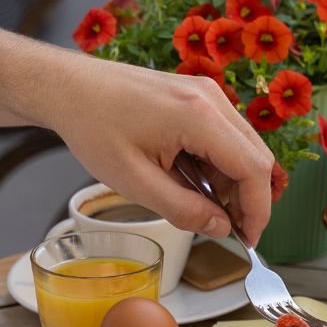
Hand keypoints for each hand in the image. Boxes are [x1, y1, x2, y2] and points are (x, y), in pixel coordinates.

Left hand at [50, 60, 274, 245]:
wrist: (69, 88)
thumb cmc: (93, 128)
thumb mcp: (134, 182)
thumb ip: (183, 210)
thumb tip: (221, 228)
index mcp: (199, 117)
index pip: (254, 168)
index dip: (257, 209)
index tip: (248, 239)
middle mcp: (212, 99)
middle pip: (257, 157)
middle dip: (248, 198)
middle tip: (227, 228)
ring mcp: (207, 93)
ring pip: (244, 147)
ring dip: (231, 181)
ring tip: (198, 202)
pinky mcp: (199, 95)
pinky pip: (226, 135)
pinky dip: (219, 163)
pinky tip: (191, 178)